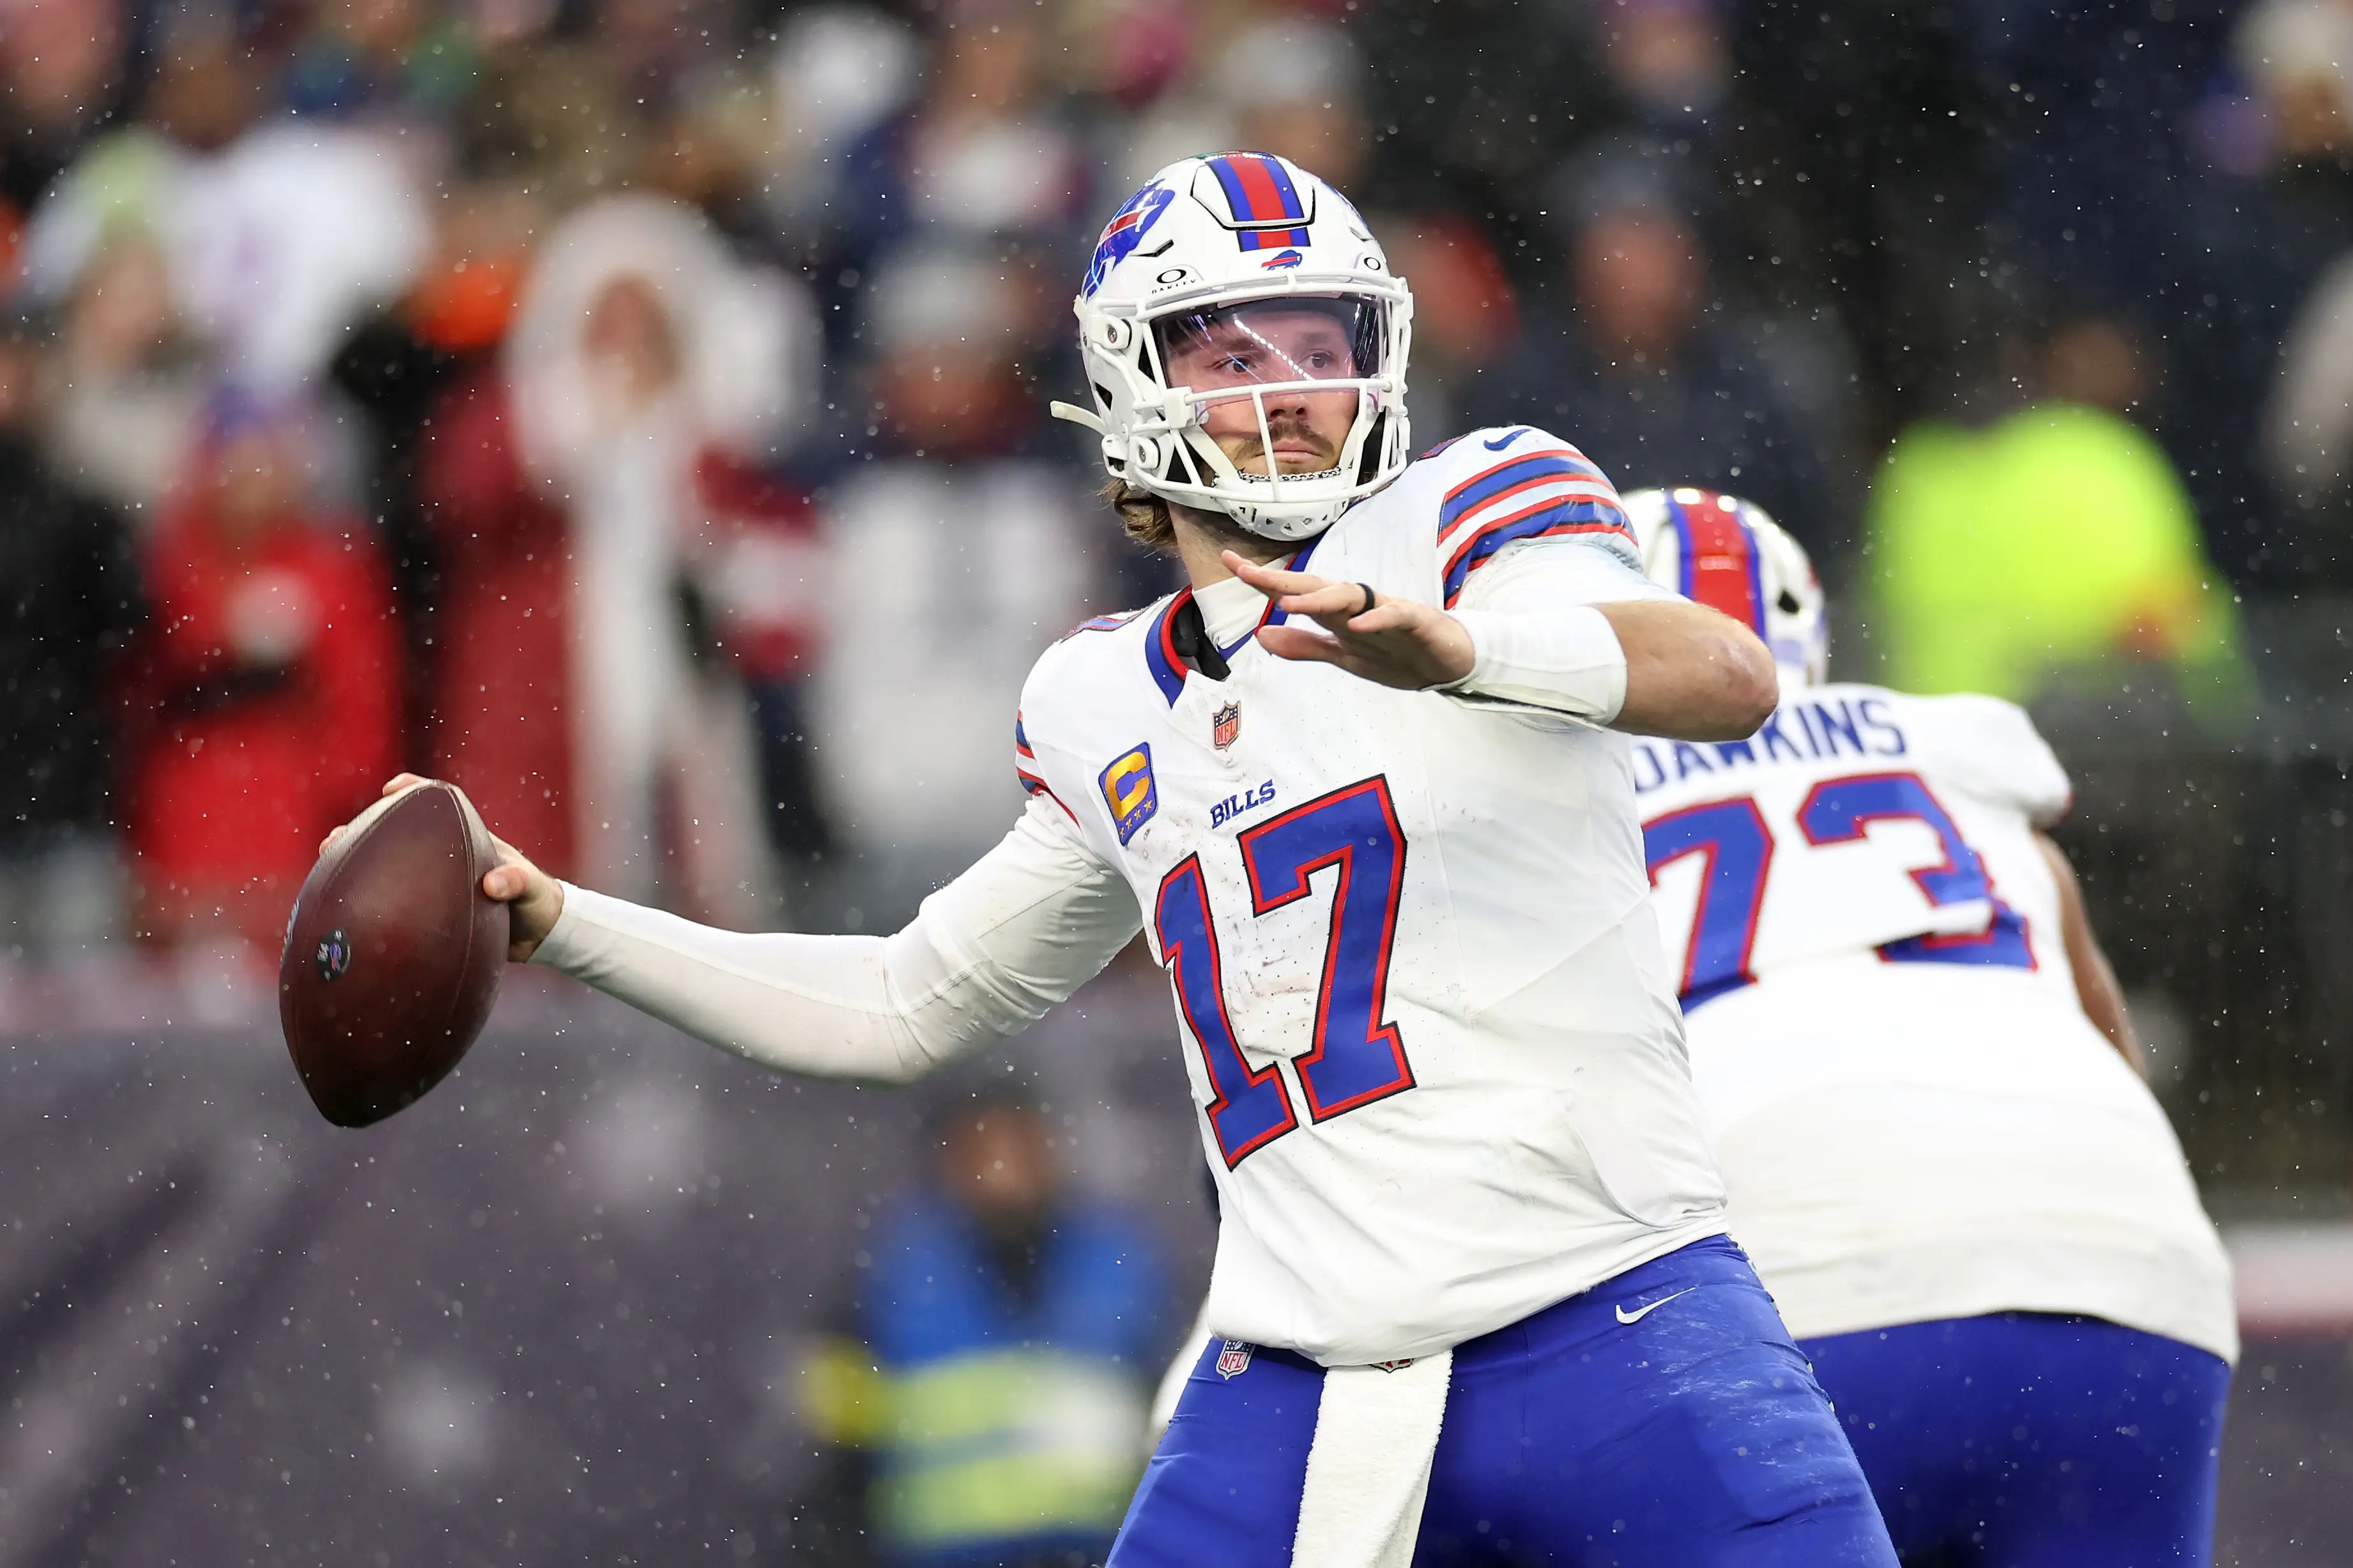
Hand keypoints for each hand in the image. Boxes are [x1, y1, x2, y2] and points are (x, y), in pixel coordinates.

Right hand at [321, 774, 566, 962]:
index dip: (412, 790)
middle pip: (397, 834)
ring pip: (387, 867)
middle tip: (334, 839)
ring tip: (325, 868)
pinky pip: (393, 901)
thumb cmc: (539, 903)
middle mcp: (445, 856)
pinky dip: (368, 900)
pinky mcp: (429, 909)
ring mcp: (433, 881)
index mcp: (469, 839)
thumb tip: (491, 884)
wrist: (540, 937)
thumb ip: (517, 882)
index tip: (390, 789)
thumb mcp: (533, 890)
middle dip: (363, 830)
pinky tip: (341, 912)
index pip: (439, 804)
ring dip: (355, 864)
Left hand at [1225, 551, 1474, 690]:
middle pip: (1315, 586)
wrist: (1450, 662)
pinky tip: (1357, 623)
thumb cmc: (1397, 653)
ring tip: (1289, 604)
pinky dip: (1377, 617)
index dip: (1264, 580)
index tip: (1232, 563)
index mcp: (1339, 614)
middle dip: (1281, 579)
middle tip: (1247, 572)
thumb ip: (1305, 646)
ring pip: (1350, 595)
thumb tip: (1261, 636)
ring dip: (1319, 599)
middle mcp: (1358, 605)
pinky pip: (1394, 615)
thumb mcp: (1344, 656)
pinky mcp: (1417, 620)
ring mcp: (1387, 610)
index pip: (1296, 592)